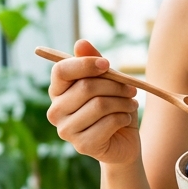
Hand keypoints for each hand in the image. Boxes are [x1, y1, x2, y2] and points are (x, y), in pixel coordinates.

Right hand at [46, 38, 139, 164]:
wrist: (123, 141)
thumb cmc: (113, 107)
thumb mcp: (108, 81)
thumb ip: (94, 62)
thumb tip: (80, 43)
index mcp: (58, 91)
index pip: (61, 70)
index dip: (86, 64)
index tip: (107, 64)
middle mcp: (56, 111)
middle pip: (86, 87)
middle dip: (115, 85)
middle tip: (131, 89)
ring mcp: (66, 130)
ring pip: (99, 105)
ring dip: (123, 102)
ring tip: (131, 104)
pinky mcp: (82, 145)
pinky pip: (108, 123)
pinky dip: (123, 117)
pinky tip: (125, 119)